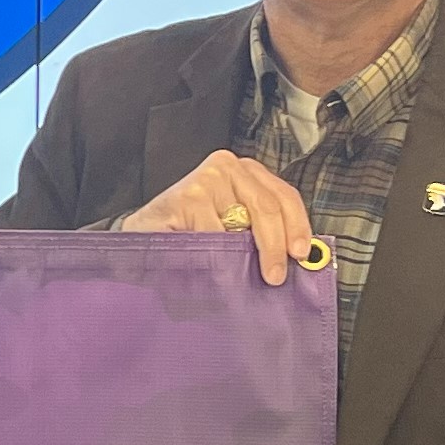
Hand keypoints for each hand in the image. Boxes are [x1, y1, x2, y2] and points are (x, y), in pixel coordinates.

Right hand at [122, 150, 317, 286]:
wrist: (143, 232)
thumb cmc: (190, 230)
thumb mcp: (232, 224)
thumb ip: (258, 230)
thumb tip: (293, 257)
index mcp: (246, 172)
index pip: (284, 195)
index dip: (298, 226)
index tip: (301, 254)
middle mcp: (228, 168)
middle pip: (268, 207)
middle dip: (274, 246)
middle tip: (274, 275)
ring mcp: (206, 180)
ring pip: (241, 224)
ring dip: (241, 256)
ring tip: (238, 276)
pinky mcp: (188, 196)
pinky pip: (214, 235)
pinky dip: (215, 256)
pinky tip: (209, 265)